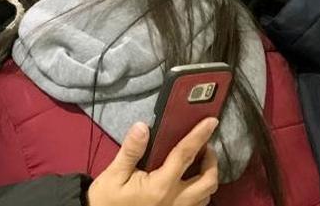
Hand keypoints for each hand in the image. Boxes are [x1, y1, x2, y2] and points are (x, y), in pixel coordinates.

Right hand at [87, 119, 219, 205]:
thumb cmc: (108, 200)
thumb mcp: (115, 175)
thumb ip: (131, 151)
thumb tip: (142, 126)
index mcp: (160, 186)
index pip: (185, 155)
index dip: (199, 135)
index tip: (212, 121)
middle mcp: (176, 200)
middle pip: (208, 180)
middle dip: (212, 160)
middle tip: (205, 147)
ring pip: (207, 195)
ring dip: (209, 177)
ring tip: (200, 163)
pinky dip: (202, 192)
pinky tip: (191, 183)